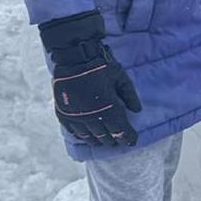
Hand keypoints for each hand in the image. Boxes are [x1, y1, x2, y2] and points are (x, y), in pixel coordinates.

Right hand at [40, 11, 141, 146]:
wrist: (75, 59)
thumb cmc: (102, 67)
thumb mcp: (122, 79)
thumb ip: (130, 96)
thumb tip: (137, 110)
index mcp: (109, 110)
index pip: (121, 131)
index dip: (128, 138)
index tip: (132, 141)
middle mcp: (92, 117)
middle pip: (105, 137)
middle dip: (114, 140)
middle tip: (119, 140)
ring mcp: (76, 117)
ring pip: (89, 137)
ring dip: (98, 140)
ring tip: (104, 140)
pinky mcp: (64, 114)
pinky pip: (74, 132)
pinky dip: (82, 135)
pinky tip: (86, 136)